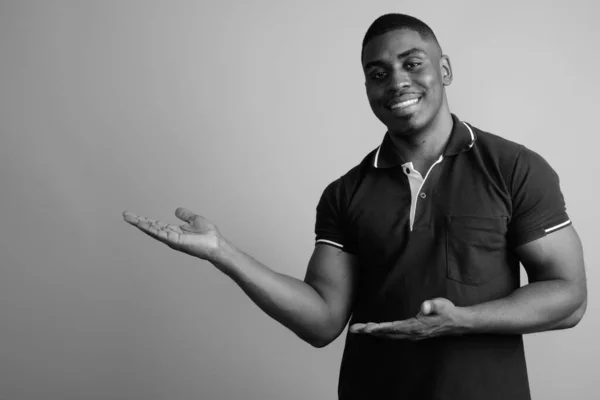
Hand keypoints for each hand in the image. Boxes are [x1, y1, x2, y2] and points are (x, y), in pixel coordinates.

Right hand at [123, 207, 221, 259]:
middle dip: (138, 221)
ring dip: (139, 223)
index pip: (156, 225)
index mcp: (174, 231)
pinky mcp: (174, 241)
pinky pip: (159, 233)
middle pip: (150, 227)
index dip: (146, 220)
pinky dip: (149, 228)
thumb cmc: (209, 236)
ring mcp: (171, 239)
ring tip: (127, 217)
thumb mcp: (195, 220)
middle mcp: (170, 236)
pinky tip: (141, 223)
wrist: (216, 244)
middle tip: (125, 215)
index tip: (135, 216)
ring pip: (152, 230)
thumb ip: (186, 216)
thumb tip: (177, 210)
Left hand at [349, 298, 467, 339]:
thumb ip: (433, 305)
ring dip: (374, 332)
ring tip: (359, 330)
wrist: (457, 322)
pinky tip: (375, 332)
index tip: (368, 328)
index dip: (381, 328)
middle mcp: (412, 333)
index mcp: (416, 326)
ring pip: (389, 335)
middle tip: (355, 329)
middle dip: (371, 331)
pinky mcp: (412, 334)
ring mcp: (412, 335)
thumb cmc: (447, 311)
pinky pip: (394, 334)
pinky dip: (382, 333)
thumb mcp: (442, 304)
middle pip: (387, 333)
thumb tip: (425, 306)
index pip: (394, 327)